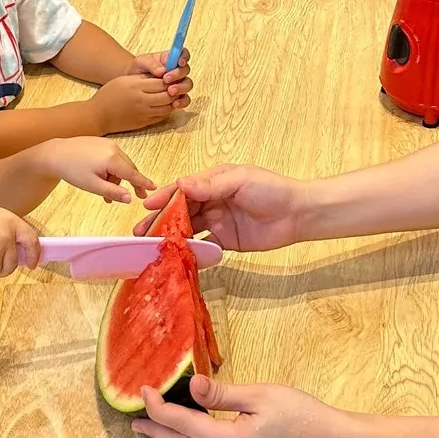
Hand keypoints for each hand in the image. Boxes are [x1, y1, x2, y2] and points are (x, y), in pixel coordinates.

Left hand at [40, 138, 155, 203]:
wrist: (55, 153)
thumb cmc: (72, 171)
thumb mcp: (93, 186)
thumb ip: (113, 192)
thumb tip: (130, 199)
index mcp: (112, 159)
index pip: (133, 174)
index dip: (144, 183)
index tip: (154, 187)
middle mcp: (113, 148)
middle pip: (129, 168)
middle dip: (131, 183)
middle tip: (138, 196)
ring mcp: (107, 143)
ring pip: (121, 163)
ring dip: (118, 177)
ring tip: (105, 191)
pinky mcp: (101, 141)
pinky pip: (113, 157)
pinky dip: (112, 169)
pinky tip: (102, 177)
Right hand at [93, 73, 176, 131]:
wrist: (98, 115)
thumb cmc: (108, 95)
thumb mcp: (124, 80)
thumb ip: (142, 78)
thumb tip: (161, 76)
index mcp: (136, 86)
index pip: (162, 82)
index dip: (170, 80)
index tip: (171, 78)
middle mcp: (142, 100)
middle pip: (168, 95)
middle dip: (174, 91)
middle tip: (174, 87)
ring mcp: (143, 113)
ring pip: (168, 107)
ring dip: (172, 101)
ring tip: (170, 96)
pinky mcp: (143, 123)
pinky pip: (161, 117)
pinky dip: (166, 110)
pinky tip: (164, 105)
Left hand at [128, 48, 192, 108]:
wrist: (132, 87)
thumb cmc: (138, 71)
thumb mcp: (141, 63)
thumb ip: (151, 63)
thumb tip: (162, 70)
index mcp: (170, 59)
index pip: (183, 54)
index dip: (184, 57)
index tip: (179, 62)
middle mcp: (176, 71)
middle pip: (185, 70)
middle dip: (177, 75)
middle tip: (166, 79)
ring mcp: (178, 84)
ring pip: (187, 84)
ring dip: (181, 88)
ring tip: (170, 92)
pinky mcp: (178, 97)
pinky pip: (185, 99)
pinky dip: (182, 101)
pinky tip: (175, 103)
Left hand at [131, 376, 349, 437]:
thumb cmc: (302, 414)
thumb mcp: (261, 395)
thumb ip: (222, 394)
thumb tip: (191, 386)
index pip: (183, 424)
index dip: (158, 408)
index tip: (144, 390)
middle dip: (157, 429)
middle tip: (134, 420)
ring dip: (172, 436)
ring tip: (152, 425)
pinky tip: (187, 430)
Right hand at [133, 165, 304, 251]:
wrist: (297, 214)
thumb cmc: (271, 189)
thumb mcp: (240, 180)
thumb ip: (210, 185)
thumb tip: (181, 184)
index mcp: (213, 182)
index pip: (183, 190)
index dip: (164, 198)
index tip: (147, 206)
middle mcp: (212, 201)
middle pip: (180, 211)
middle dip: (160, 220)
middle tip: (140, 232)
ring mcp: (218, 222)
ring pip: (188, 229)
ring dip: (170, 236)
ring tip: (151, 245)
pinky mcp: (225, 241)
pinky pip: (203, 246)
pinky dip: (190, 251)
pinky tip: (176, 256)